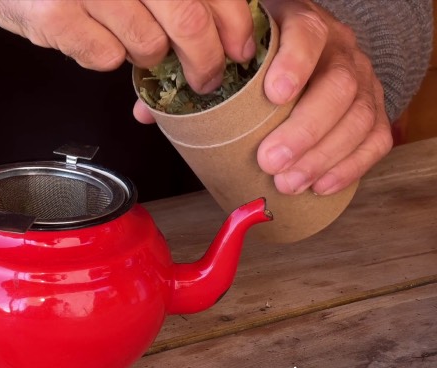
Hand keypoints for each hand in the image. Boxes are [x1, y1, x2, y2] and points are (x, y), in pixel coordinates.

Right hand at [0, 0, 254, 93]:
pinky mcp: (58, 14)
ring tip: (136, 46)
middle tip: (206, 79)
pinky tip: (97, 40)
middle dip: (204, 61)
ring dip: (149, 57)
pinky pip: (105, 58)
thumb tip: (225, 30)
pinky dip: (108, 58)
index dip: (234, 24)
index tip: (242, 50)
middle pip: (188, 20)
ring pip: (147, 44)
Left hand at [135, 0, 392, 195]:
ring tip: (288, 182)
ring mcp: (362, 84)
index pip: (308, 35)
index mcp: (302, 28)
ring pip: (358, 117)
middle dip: (305, 129)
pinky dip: (350, 166)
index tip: (273, 96)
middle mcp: (340, 52)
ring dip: (323, 156)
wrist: (315, 58)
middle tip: (270, 161)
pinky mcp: (373, 113)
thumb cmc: (266, 62)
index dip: (295, 64)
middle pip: (338, 86)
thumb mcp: (234, 57)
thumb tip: (146, 112)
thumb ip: (194, 80)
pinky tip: (321, 186)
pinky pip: (375, 140)